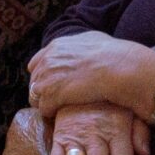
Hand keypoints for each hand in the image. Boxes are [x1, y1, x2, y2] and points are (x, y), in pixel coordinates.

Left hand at [26, 33, 154, 121]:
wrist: (120, 67)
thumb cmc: (114, 54)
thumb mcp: (92, 39)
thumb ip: (78, 44)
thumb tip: (81, 47)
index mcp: (55, 46)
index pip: (36, 64)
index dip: (44, 76)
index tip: (54, 85)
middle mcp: (48, 60)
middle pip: (34, 82)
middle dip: (43, 92)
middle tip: (57, 101)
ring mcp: (48, 78)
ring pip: (35, 97)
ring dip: (46, 105)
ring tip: (60, 111)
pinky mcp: (52, 96)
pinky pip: (44, 109)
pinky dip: (52, 114)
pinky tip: (64, 116)